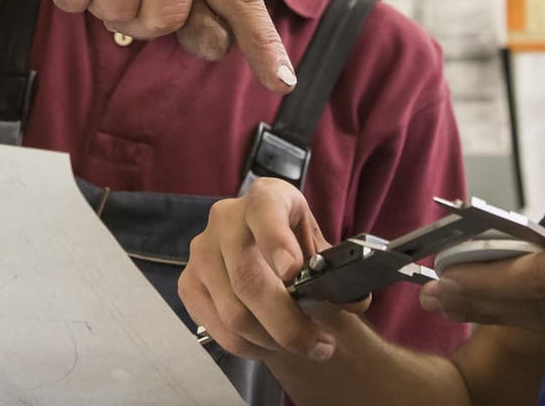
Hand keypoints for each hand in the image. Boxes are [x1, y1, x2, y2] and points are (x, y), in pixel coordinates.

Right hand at [178, 179, 358, 361]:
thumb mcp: (318, 246)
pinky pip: (218, 327)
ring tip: (300, 345)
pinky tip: (269, 344)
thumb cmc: (294, 243)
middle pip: (248, 279)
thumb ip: (337, 272)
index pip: (265, 211)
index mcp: (265, 198)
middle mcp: (225, 219)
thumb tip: (356, 301)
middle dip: (287, 322)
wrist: (259, 242)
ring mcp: (202, 251)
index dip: (277, 241)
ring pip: (233, 312)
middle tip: (320, 345)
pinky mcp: (188, 282)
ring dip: (272, 341)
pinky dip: (248, 346)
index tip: (294, 270)